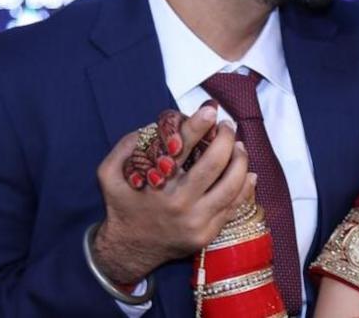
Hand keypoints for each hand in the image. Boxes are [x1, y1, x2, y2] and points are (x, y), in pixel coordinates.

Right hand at [91, 103, 254, 284]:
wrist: (129, 250)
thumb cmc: (124, 205)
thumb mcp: (109, 174)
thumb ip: (126, 147)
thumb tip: (151, 128)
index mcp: (157, 184)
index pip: (183, 146)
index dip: (199, 124)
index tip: (210, 110)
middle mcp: (179, 202)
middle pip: (215, 163)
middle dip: (225, 138)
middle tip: (227, 125)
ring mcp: (196, 221)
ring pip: (232, 186)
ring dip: (240, 160)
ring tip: (239, 146)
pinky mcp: (207, 234)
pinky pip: (234, 206)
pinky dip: (245, 187)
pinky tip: (248, 172)